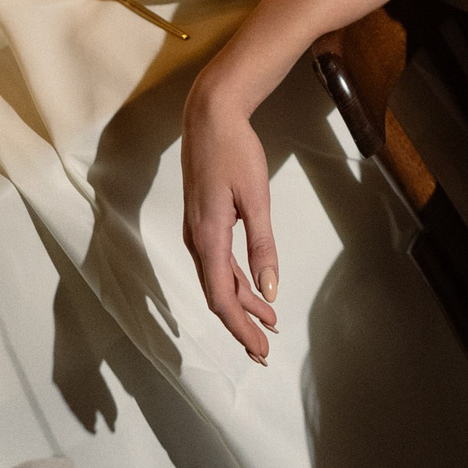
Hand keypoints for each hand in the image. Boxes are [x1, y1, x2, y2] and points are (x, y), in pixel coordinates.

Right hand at [182, 74, 280, 360]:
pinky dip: (237, 281)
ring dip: (242, 303)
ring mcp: (197, 232)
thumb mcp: (256, 198)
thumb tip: (269, 291)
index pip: (222, 298)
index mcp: (208, 238)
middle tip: (264, 350)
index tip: (260, 350)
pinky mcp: (203, 222)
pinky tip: (256, 288)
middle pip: (218, 295)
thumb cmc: (235, 152)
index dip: (240, 328)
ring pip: (219, 280)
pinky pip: (218, 263)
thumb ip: (262, 245)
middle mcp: (197, 241)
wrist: (210, 116)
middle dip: (241, 325)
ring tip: (269, 322)